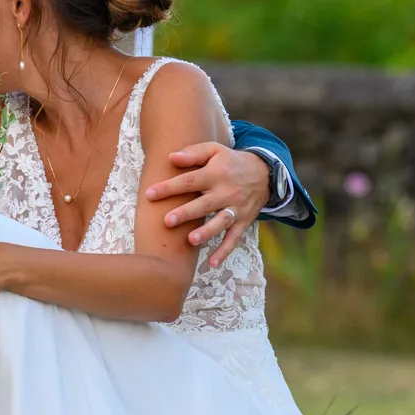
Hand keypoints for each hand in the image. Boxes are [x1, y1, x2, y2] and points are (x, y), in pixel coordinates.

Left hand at [144, 141, 271, 267]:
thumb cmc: (230, 162)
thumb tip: (171, 157)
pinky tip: (212, 263)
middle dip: (186, 213)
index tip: (149, 195)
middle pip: (204, 204)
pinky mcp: (243, 221)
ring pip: (220, 222)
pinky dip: (225, 251)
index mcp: (215, 174)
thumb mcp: (214, 150)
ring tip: (191, 240)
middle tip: (167, 221)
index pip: (189, 181)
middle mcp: (226, 192)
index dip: (169, 188)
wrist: (265, 173)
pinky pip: (234, 238)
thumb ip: (193, 153)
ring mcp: (236, 208)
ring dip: (207, 232)